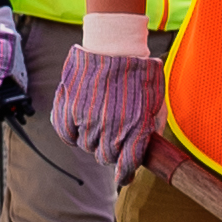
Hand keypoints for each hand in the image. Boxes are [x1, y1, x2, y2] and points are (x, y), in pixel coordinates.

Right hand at [50, 39, 162, 180]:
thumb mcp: (156, 101)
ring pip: (85, 145)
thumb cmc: (139, 72)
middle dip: (110, 153)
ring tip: (98, 123)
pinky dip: (72, 132)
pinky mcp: (67, 108)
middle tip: (113, 140)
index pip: (126, 167)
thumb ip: (151, 127)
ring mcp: (85, 120)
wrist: (114, 45)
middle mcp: (108, 129)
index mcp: (134, 130)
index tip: (123, 176)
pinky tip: (80, 123)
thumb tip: (148, 147)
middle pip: (104, 158)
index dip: (124, 175)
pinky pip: (66, 133)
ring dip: (92, 140)